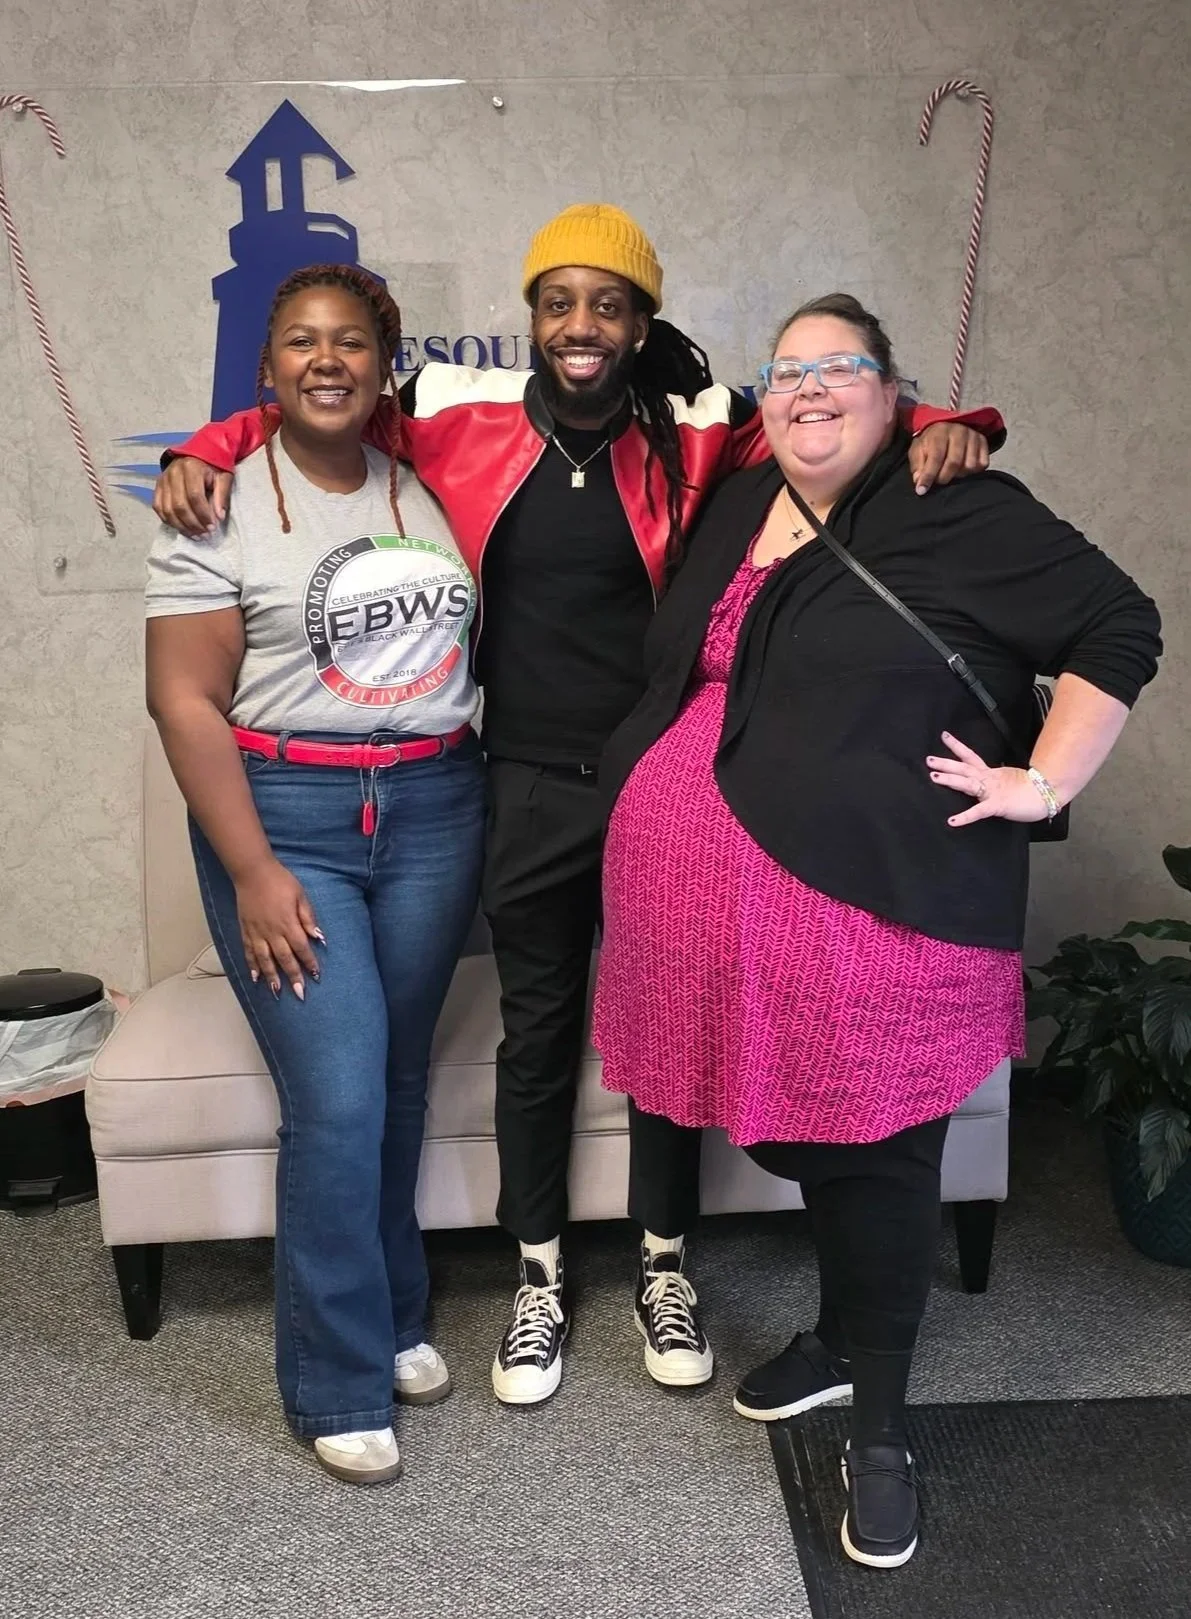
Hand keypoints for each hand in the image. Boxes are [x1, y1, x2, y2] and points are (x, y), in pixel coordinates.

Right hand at [152, 457, 233, 537]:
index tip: (213, 528)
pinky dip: (169, 521)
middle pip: (179, 505)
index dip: (203, 515)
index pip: (194, 496)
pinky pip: (159, 508)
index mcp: (191, 467)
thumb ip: (222, 496)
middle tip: (205, 535)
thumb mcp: (224, 477)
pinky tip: (183, 529)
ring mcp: (163, 480)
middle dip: (193, 524)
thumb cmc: (213, 466)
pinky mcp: (158, 486)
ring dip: (182, 527)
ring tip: (196, 536)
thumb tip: (218, 518)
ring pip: (167, 509)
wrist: (198, 452)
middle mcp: (173, 473)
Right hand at [234, 859, 323, 997]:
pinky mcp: (246, 930)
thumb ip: (308, 918)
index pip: (301, 948)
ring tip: (277, 992)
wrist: (253, 872)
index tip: (316, 976)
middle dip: (293, 977)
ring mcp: (257, 932)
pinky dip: (252, 966)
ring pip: (265, 960)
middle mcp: (272, 932)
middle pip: (284, 959)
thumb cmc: (280, 881)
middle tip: (300, 994)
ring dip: (272, 977)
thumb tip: (319, 937)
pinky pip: (249, 952)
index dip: (309, 962)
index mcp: (288, 923)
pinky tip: (255, 978)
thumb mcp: (301, 895)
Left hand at [908, 423, 989, 494]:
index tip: (922, 490)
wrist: (949, 427)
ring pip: (970, 466)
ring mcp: (973, 436)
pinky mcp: (984, 442)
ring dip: (959, 475)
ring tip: (951, 472)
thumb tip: (919, 480)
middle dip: (943, 477)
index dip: (928, 476)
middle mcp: (958, 432)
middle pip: (954, 463)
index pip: (935, 457)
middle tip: (938, 480)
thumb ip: (918, 465)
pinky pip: (982, 464)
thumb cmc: (932, 442)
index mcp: (939, 432)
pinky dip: (972, 471)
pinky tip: (963, 468)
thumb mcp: (918, 450)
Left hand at [926, 732, 1050, 826]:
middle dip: (946, 764)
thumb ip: (997, 779)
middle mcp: (988, 779)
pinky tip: (952, 821)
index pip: (970, 757)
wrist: (1047, 794)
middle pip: (964, 768)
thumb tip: (991, 779)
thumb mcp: (1009, 780)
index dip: (957, 747)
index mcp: (991, 773)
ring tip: (934, 777)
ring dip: (950, 780)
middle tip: (928, 760)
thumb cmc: (1031, 789)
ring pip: (967, 783)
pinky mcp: (997, 805)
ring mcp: (992, 791)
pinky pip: (978, 812)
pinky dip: (964, 817)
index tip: (944, 737)